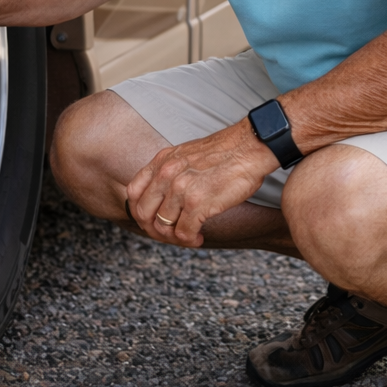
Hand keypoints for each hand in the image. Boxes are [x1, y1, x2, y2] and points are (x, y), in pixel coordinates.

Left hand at [125, 119, 279, 246]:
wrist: (252, 146)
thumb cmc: (228, 151)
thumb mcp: (188, 154)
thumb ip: (172, 171)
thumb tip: (166, 194)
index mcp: (162, 161)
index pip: (133, 192)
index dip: (140, 212)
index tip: (152, 220)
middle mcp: (166, 174)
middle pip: (143, 213)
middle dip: (154, 229)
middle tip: (169, 234)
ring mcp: (181, 189)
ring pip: (163, 226)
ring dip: (175, 237)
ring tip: (189, 237)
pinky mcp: (198, 204)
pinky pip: (184, 233)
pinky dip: (190, 240)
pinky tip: (198, 238)